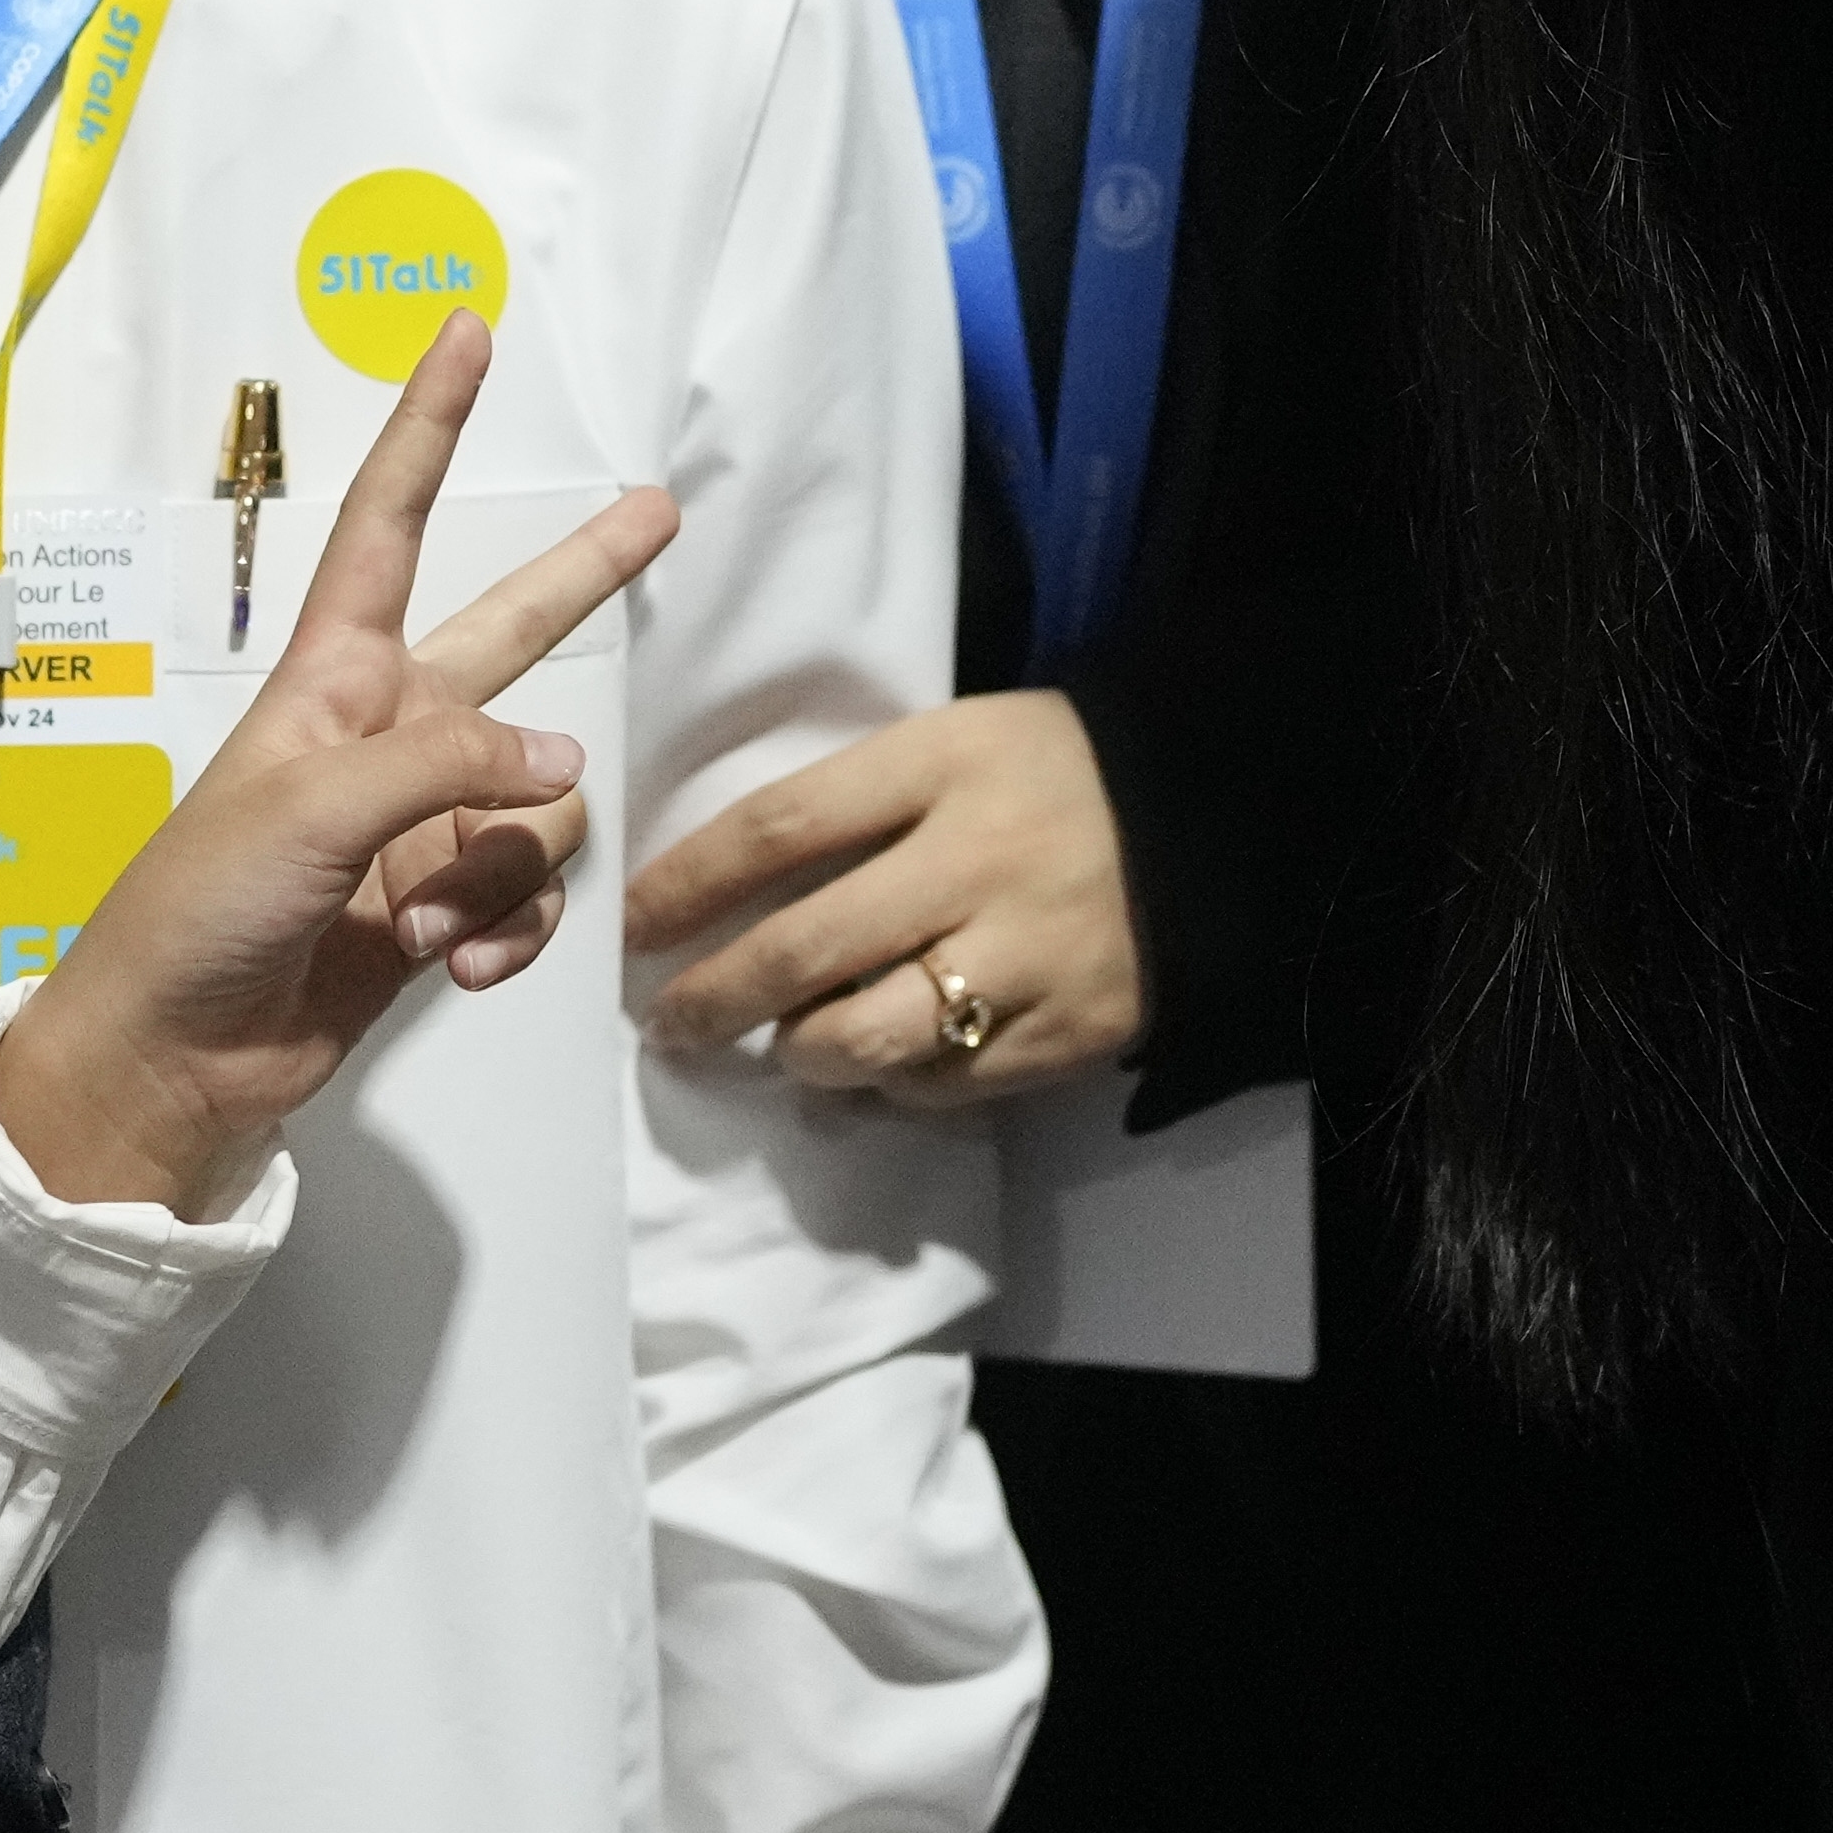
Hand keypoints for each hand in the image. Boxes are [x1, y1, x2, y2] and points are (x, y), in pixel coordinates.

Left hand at [0, 317, 676, 1218]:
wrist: (173, 1060)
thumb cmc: (199, 909)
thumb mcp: (310, 807)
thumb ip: (448, 765)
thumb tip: (561, 761)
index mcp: (333, 679)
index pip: (390, 524)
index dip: (429, 427)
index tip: (463, 333)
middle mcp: (388, 735)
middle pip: (509, 633)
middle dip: (582, 577)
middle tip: (658, 509)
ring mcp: (422, 824)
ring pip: (538, 803)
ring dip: (499, 872)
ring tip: (421, 925)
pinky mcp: (447, 908)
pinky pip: (533, 892)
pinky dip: (510, 932)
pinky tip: (461, 971)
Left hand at [625, 686, 1138, 1108]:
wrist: (1203, 818)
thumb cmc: (1044, 775)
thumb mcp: (949, 744)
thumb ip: (851, 806)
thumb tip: (722, 895)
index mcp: (940, 765)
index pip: (779, 828)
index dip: (687, 884)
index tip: (630, 923)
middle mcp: (976, 862)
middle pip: (803, 949)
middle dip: (712, 998)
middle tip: (671, 1023)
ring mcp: (1026, 956)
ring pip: (867, 1039)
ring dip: (801, 1054)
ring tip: (788, 1047)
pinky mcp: (1068, 1033)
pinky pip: (945, 1087)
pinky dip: (893, 1089)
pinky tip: (878, 1070)